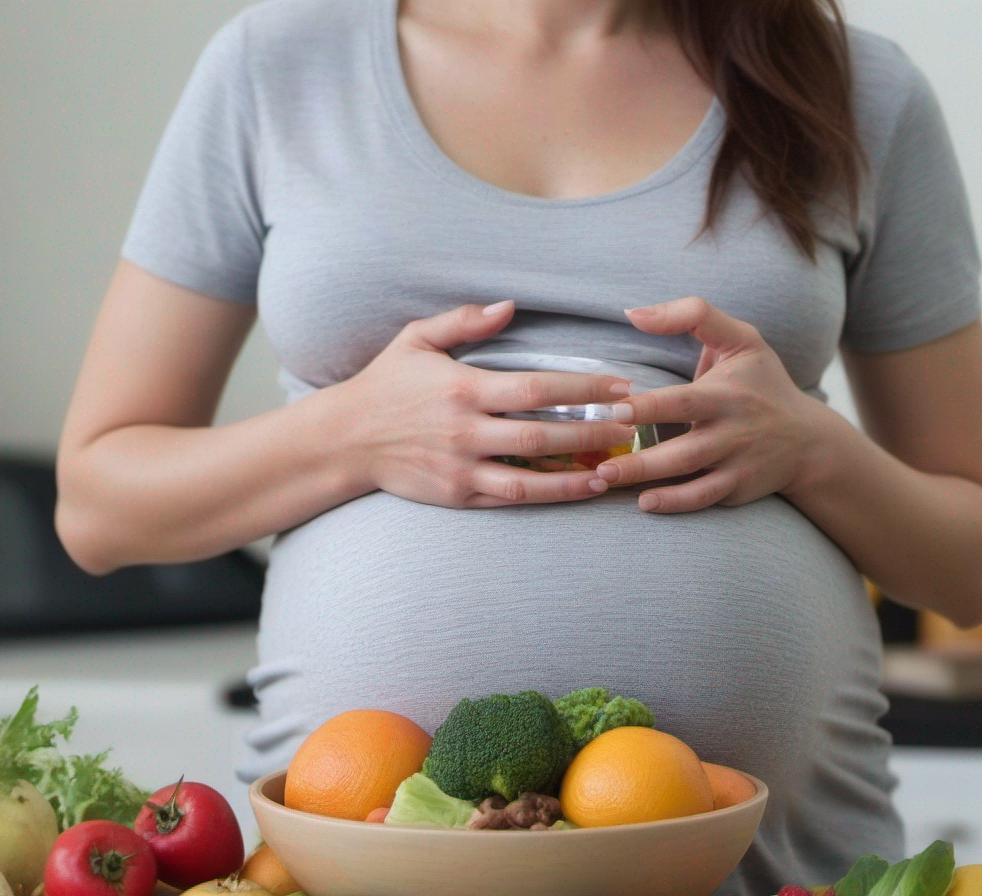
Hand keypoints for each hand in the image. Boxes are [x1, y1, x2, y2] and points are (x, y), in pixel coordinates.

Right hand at [345, 300, 635, 507]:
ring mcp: (461, 467)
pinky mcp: (457, 494)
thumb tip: (510, 306)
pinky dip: (547, 496)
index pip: (537, 389)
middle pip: (542, 435)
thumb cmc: (385, 385)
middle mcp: (466, 431)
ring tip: (616, 467)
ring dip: (577, 473)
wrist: (344, 439)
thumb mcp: (417, 339)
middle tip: (632, 424)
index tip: (618, 386)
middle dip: (593, 430)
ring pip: (530, 477)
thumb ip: (464, 321)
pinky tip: (578, 489)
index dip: (583, 389)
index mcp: (463, 388)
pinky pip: (510, 498)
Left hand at [594, 297, 822, 512]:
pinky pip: (703, 499)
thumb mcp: (741, 339)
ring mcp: (735, 465)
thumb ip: (692, 315)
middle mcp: (733, 433)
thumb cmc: (761, 382)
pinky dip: (675, 504)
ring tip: (607, 481)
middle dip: (644, 460)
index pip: (683, 401)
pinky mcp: (737, 489)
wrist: (808, 440)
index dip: (649, 407)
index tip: (614, 409)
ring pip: (690, 479)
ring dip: (648, 482)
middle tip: (603, 465)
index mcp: (726, 395)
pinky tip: (644, 503)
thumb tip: (632, 313)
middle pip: (685, 451)